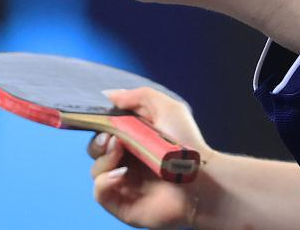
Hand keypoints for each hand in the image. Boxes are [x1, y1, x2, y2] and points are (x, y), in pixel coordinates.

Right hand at [87, 87, 212, 228]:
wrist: (203, 180)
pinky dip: (104, 182)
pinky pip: (99, 193)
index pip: (105, 131)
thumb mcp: (168, 109)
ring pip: (96, 171)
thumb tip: (109, 95)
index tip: (105, 121)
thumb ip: (139, 97)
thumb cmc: (189, 145)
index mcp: (134, 140)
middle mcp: (127, 161)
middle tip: (114, 139)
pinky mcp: (123, 204)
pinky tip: (121, 174)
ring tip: (121, 152)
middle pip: (96, 150)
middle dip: (99, 142)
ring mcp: (124, 184)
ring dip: (104, 159)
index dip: (100, 125)